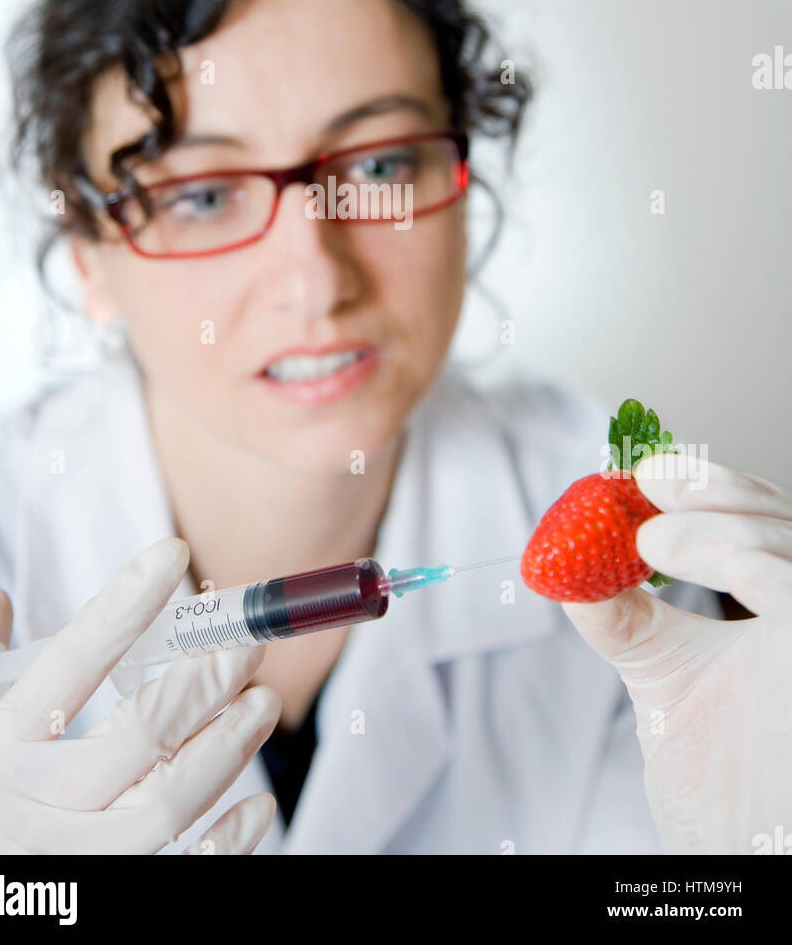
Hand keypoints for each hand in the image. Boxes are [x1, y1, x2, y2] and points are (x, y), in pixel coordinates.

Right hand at [0, 538, 280, 853]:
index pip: (69, 665)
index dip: (125, 606)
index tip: (172, 555)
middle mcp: (40, 808)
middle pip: (141, 733)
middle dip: (204, 679)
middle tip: (248, 640)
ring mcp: (78, 863)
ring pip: (170, 801)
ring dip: (227, 747)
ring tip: (264, 703)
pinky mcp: (107, 903)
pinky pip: (183, 874)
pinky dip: (228, 841)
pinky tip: (260, 804)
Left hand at [562, 453, 791, 854]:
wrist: (737, 860)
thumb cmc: (722, 787)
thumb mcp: (660, 677)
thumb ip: (623, 615)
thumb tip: (564, 559)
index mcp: (788, 615)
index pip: (766, 524)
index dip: (713, 486)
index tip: (645, 473)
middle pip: (783, 521)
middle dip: (712, 489)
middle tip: (645, 484)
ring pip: (787, 543)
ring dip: (712, 524)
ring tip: (646, 538)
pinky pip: (791, 588)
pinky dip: (740, 557)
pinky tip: (681, 555)